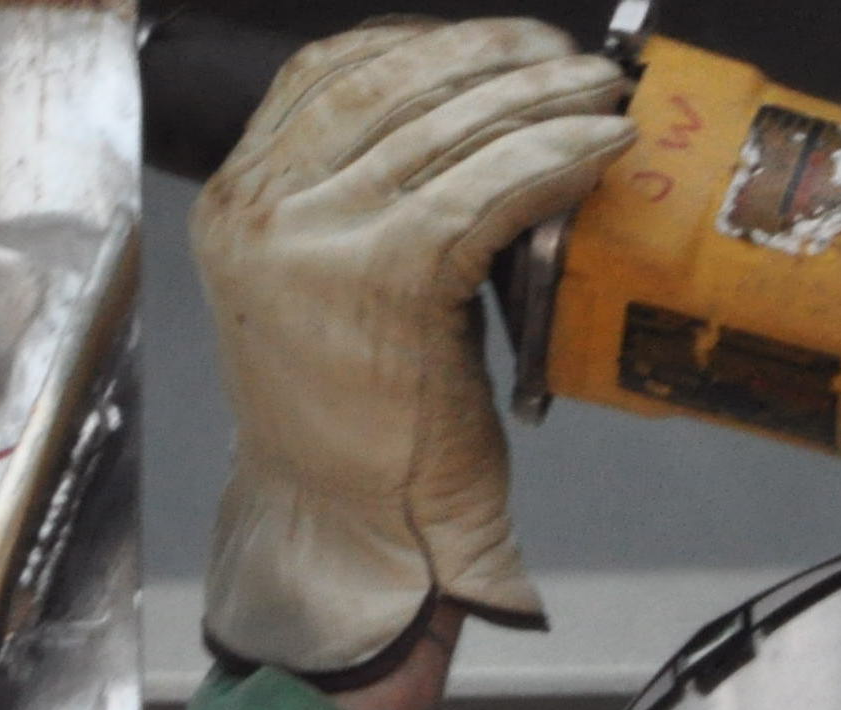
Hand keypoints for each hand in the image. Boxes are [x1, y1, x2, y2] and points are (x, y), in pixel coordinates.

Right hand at [193, 17, 631, 676]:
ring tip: (602, 92)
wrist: (345, 529)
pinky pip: (483, 190)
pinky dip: (552, 157)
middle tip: (572, 59)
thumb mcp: (331, 283)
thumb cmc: (357, 421)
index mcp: (238, 200)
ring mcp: (312, 240)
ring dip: (540, 96)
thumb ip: (367, 197)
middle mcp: (260, 209)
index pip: (328, 73)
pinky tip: (601, 149)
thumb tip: (477, 110)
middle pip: (392, 86)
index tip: (502, 41)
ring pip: (445, 129)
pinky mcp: (380, 279)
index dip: (425, 41)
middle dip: (496, 56)